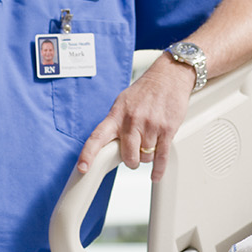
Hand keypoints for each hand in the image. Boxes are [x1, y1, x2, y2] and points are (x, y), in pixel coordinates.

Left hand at [77, 57, 193, 180]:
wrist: (169, 76)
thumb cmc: (145, 91)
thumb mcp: (123, 103)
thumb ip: (115, 123)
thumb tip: (108, 145)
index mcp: (117, 114)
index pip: (97, 137)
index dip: (88, 154)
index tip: (83, 168)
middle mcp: (132, 120)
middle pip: (128, 156)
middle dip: (131, 160)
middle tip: (134, 155)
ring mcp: (150, 125)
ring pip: (145, 157)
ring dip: (146, 157)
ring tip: (149, 143)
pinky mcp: (167, 129)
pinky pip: (161, 157)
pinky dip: (158, 170)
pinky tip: (155, 175)